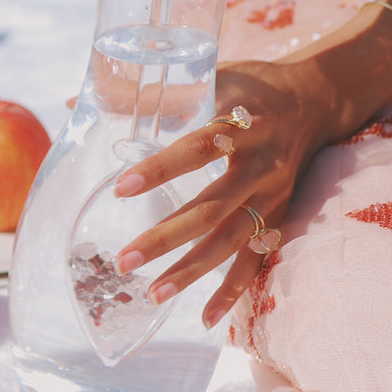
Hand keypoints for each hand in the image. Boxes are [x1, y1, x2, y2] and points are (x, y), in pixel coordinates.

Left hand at [113, 56, 330, 328]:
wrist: (317, 99)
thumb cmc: (251, 84)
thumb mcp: (211, 73)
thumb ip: (153, 93)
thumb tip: (75, 101)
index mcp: (240, 123)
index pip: (197, 148)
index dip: (160, 169)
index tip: (120, 190)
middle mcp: (260, 163)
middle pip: (212, 206)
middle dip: (167, 237)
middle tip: (124, 259)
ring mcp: (274, 194)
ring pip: (232, 239)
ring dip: (193, 270)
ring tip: (153, 293)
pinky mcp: (282, 214)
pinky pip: (258, 258)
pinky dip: (233, 289)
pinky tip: (206, 318)